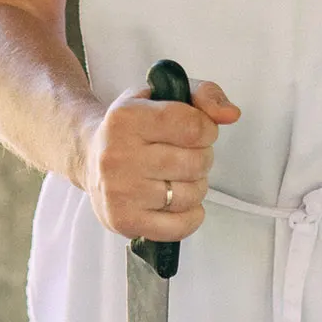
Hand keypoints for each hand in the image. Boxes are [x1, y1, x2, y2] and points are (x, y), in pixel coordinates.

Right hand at [80, 79, 239, 239]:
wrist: (90, 157)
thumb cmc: (132, 128)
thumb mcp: (162, 96)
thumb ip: (203, 95)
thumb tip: (231, 114)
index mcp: (128, 118)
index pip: (194, 127)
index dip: (207, 130)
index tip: (196, 131)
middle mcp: (119, 155)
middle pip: (195, 163)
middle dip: (201, 158)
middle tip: (185, 156)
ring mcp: (120, 192)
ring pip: (190, 195)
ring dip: (195, 187)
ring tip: (177, 177)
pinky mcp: (124, 221)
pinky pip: (179, 227)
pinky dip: (190, 216)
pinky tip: (178, 202)